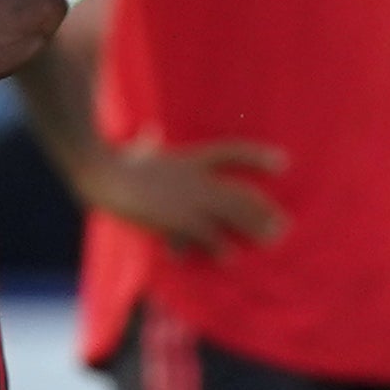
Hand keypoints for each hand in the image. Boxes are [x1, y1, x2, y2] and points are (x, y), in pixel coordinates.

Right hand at [80, 137, 288, 256]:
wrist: (104, 175)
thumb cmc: (116, 161)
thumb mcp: (137, 149)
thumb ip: (148, 142)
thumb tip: (149, 132)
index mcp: (190, 157)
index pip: (233, 152)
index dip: (259, 157)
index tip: (284, 163)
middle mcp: (197, 177)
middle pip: (240, 192)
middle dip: (264, 210)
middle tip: (285, 225)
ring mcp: (189, 198)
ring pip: (232, 213)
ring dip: (254, 227)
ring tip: (272, 239)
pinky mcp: (177, 219)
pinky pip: (206, 234)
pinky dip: (219, 246)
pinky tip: (231, 257)